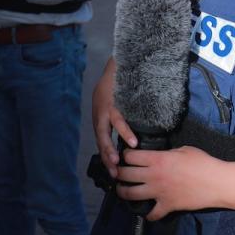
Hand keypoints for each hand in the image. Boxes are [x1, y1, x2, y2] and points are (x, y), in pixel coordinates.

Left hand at [92, 58, 135, 178]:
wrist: (119, 60)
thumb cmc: (120, 83)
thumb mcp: (118, 102)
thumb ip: (122, 117)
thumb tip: (135, 134)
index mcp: (101, 117)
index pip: (102, 141)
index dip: (106, 156)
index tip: (114, 172)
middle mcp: (99, 114)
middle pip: (100, 140)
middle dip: (106, 158)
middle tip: (114, 174)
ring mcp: (103, 108)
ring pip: (104, 133)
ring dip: (110, 149)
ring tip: (119, 162)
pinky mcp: (112, 101)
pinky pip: (118, 120)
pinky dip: (125, 132)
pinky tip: (132, 142)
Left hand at [116, 146, 221, 220]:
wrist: (216, 183)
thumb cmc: (203, 162)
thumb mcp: (183, 150)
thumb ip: (167, 153)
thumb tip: (160, 156)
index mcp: (157, 159)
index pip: (130, 156)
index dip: (125, 155)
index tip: (125, 156)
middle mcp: (153, 176)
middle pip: (125, 174)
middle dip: (118, 173)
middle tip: (118, 172)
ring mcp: (159, 192)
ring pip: (131, 195)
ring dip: (123, 192)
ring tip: (121, 190)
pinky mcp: (167, 206)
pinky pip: (152, 214)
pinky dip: (148, 215)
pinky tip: (147, 213)